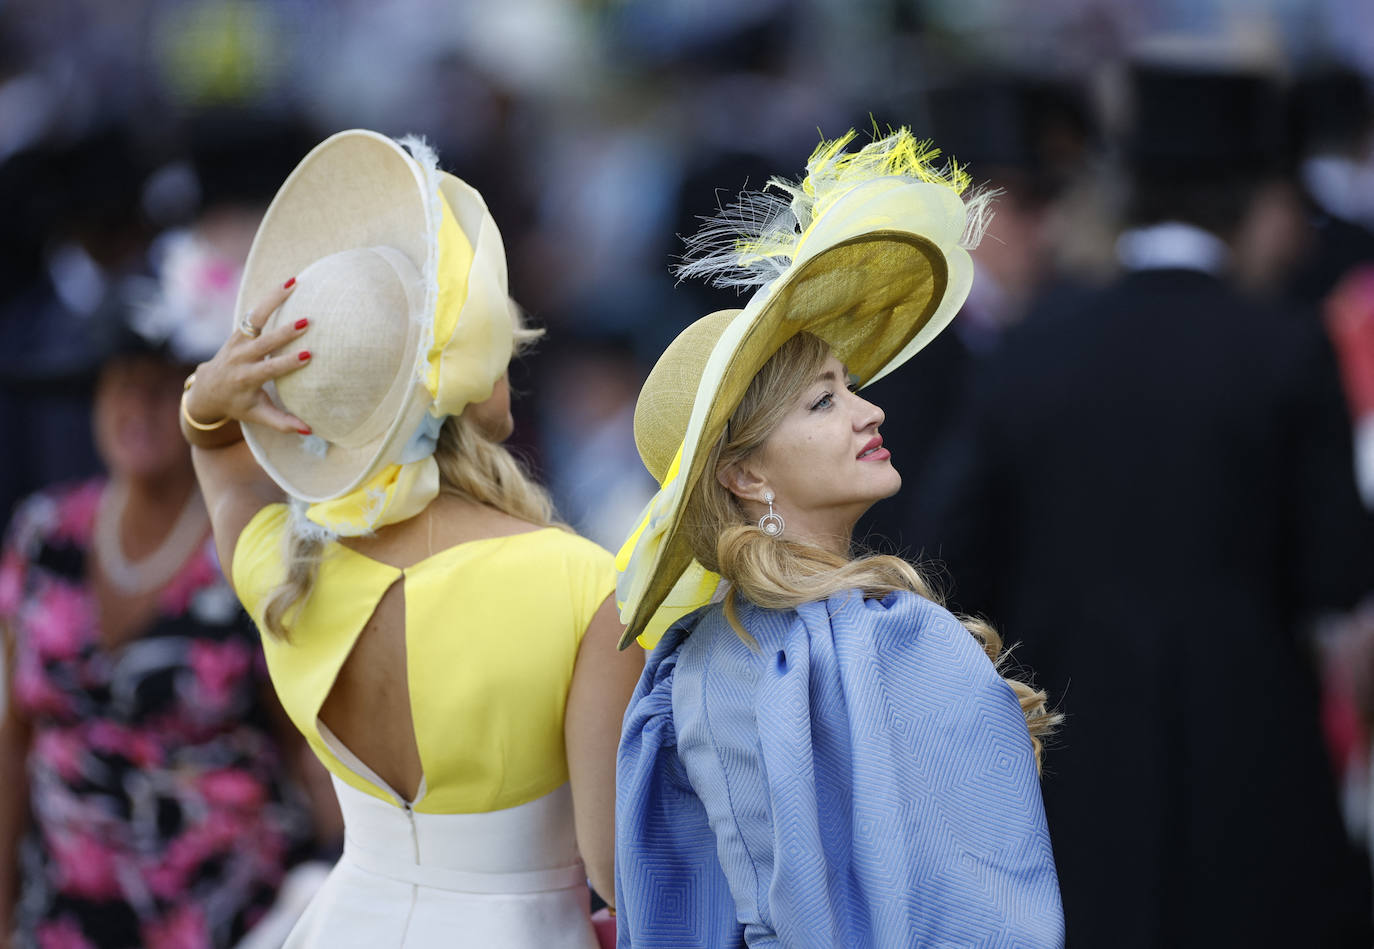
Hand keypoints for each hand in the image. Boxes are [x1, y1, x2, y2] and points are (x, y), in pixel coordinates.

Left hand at [185, 279, 312, 434]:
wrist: (207, 390)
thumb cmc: (238, 405)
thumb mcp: (258, 416)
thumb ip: (282, 423)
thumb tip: (309, 429)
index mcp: (245, 380)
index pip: (268, 369)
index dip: (287, 363)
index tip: (307, 354)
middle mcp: (239, 358)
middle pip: (262, 342)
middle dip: (283, 332)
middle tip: (306, 322)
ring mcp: (237, 342)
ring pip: (254, 318)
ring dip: (273, 300)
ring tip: (294, 284)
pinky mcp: (238, 332)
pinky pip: (253, 312)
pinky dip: (269, 298)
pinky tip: (288, 283)